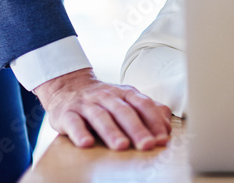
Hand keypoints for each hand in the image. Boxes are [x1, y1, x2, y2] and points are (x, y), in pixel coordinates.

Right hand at [34, 68, 172, 149]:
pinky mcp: (66, 114)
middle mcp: (106, 96)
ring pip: (100, 116)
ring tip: (121, 146)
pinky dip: (80, 133)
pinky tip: (86, 143)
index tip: (162, 138)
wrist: (68, 87)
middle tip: (147, 145)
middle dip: (137, 129)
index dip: (154, 120)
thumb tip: (167, 128)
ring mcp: (86, 104)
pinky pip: (73, 123)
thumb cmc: (103, 100)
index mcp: (124, 93)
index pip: (143, 104)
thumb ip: (148, 111)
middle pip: (124, 111)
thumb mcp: (126, 100)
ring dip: (112, 132)